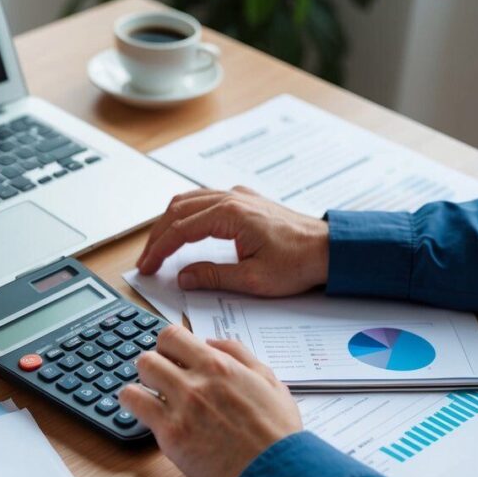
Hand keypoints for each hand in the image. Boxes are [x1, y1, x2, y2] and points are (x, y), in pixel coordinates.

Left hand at [120, 325, 301, 476]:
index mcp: (220, 366)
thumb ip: (239, 355)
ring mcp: (181, 407)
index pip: (172, 336)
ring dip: (142, 384)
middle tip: (161, 380)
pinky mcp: (171, 434)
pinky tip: (145, 413)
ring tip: (152, 397)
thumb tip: (211, 342)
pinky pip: (135, 405)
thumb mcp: (269, 381)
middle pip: (150, 355)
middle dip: (153, 366)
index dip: (168, 346)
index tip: (172, 357)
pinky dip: (134, 405)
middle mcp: (197, 382)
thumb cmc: (277, 433)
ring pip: (140, 376)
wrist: (278, 473)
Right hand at [136, 187, 329, 295]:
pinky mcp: (244, 200)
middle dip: (157, 237)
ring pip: (188, 201)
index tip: (147, 267)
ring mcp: (238, 196)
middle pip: (177, 211)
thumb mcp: (252, 280)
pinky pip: (204, 199)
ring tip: (159, 247)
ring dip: (169, 223)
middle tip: (147, 260)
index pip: (180, 230)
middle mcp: (231, 198)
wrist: (330, 249)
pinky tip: (184, 230)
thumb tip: (183, 277)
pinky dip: (186, 214)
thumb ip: (213, 277)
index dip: (158, 250)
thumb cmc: (299, 262)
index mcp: (230, 215)